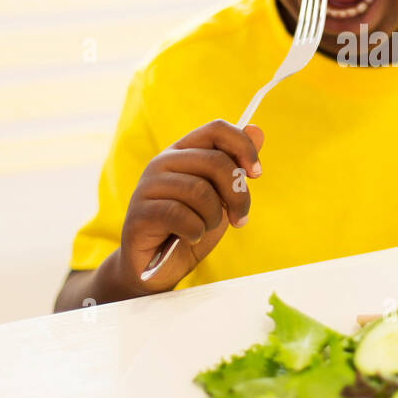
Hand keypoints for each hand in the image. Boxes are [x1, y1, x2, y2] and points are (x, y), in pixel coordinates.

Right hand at [117, 120, 263, 293]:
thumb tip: (257, 130)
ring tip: (205, 228)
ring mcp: (148, 186)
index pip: (216, 129)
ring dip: (214, 217)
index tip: (256, 174)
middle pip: (215, 161)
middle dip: (238, 194)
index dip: (243, 147)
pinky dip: (195, 230)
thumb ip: (235, 166)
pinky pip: (181, 215)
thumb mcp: (220, 197)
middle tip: (239, 218)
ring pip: (200, 190)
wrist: (156, 268)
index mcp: (183, 152)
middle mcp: (163, 162)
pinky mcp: (140, 212)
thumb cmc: (190, 228)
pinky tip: (190, 236)